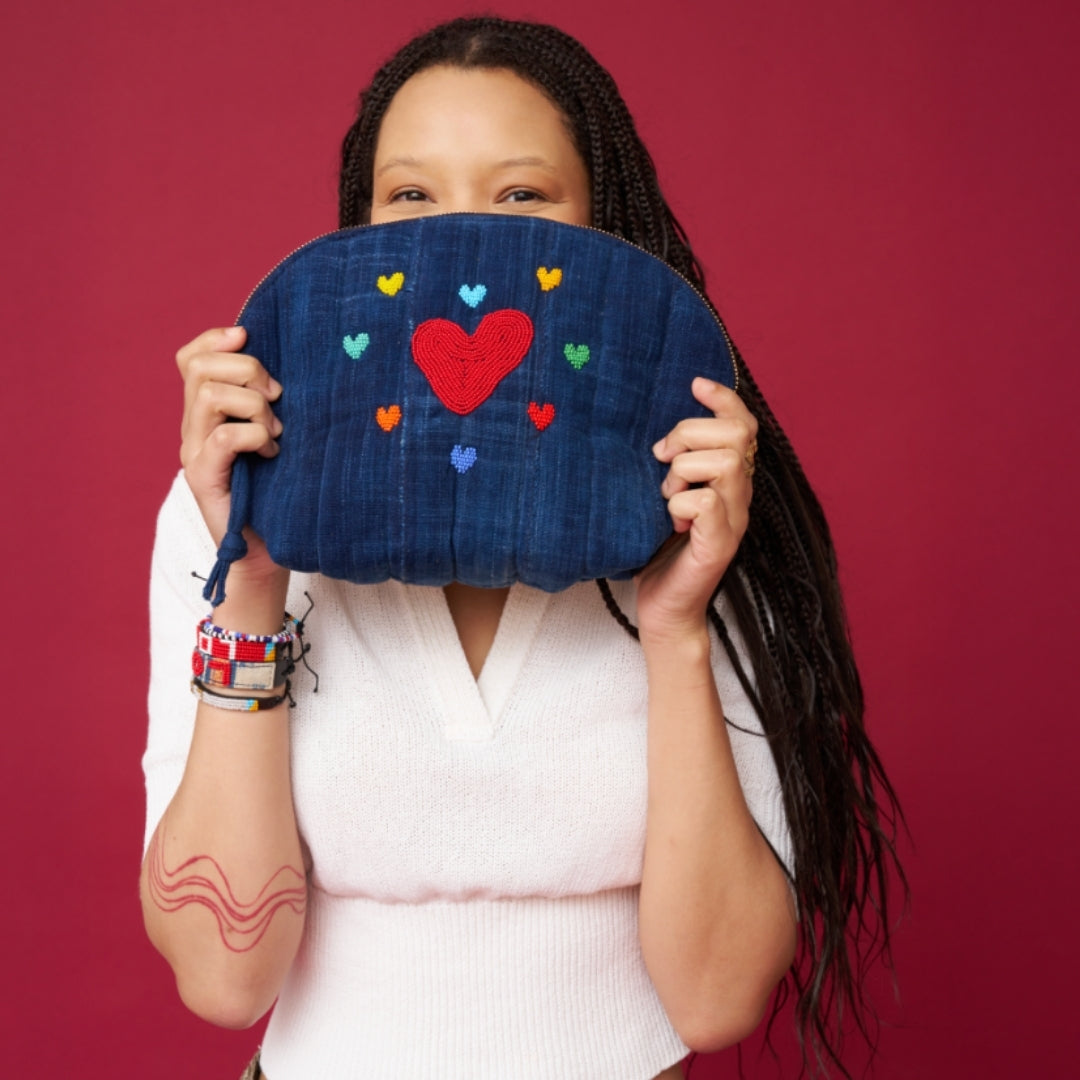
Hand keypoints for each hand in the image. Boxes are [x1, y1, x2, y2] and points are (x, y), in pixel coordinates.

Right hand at [177, 326, 283, 585]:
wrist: (265, 551)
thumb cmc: (278, 491)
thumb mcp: (275, 436)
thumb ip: (270, 403)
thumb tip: (291, 371)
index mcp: (205, 413)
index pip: (189, 358)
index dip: (215, 339)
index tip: (249, 337)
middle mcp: (192, 428)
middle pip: (200, 368)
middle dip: (247, 370)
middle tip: (277, 398)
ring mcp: (193, 452)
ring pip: (210, 395)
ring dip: (255, 406)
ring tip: (276, 432)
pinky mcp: (203, 477)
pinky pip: (224, 436)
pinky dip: (254, 435)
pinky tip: (271, 453)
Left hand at [635, 377, 757, 641]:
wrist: (662, 607)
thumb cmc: (658, 549)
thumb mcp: (663, 493)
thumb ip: (671, 461)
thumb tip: (655, 425)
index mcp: (730, 480)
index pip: (745, 424)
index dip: (724, 398)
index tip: (693, 384)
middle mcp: (740, 496)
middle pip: (736, 435)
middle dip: (690, 434)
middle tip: (662, 459)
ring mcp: (734, 521)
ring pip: (724, 463)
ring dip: (684, 470)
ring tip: (666, 494)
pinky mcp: (720, 546)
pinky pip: (705, 503)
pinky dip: (680, 504)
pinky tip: (670, 520)